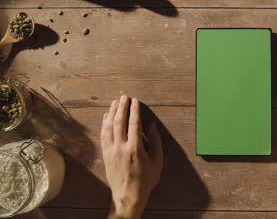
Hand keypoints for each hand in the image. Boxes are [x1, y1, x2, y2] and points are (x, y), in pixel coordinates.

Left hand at [101, 96, 163, 218]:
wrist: (128, 195)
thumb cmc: (145, 179)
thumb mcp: (157, 161)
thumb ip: (155, 142)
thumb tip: (151, 126)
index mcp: (135, 149)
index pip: (134, 124)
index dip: (134, 110)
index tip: (135, 101)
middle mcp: (121, 147)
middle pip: (119, 121)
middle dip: (121, 107)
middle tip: (124, 97)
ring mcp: (111, 151)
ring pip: (109, 126)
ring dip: (112, 112)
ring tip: (115, 102)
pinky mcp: (105, 154)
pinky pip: (103, 134)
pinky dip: (104, 123)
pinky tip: (107, 116)